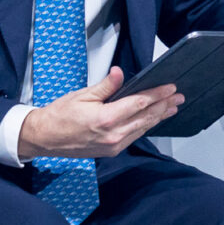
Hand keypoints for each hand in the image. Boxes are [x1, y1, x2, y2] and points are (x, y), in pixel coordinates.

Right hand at [17, 67, 181, 160]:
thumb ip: (106, 86)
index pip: (139, 104)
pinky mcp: (111, 151)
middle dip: (164, 106)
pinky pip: (134, 137)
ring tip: (172, 107)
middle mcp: (113, 135)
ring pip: (143, 129)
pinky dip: (145, 126)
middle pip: (146, 118)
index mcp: (105, 119)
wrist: (44, 138)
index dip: (157, 95)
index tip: (170, 87)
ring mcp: (113, 146)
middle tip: (178, 97)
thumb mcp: (82, 95)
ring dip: (159, 117)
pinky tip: (153, 120)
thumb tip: (120, 73)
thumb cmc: (59, 116)